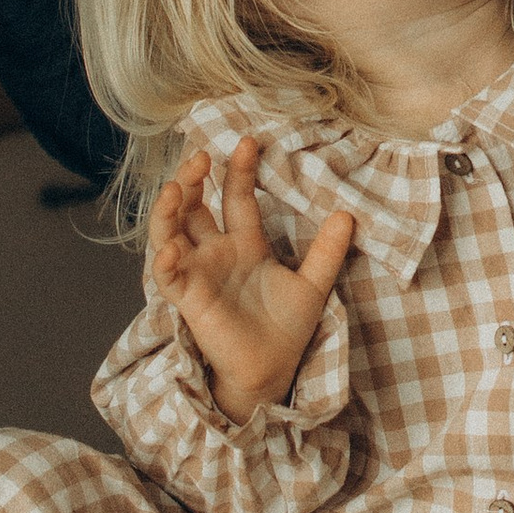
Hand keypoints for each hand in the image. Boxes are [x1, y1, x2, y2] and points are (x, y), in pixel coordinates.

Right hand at [149, 138, 353, 425]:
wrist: (273, 370)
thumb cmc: (286, 329)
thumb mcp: (313, 285)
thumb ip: (328, 252)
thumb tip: (349, 215)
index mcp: (245, 244)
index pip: (237, 197)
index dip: (239, 170)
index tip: (248, 141)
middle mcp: (216, 253)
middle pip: (195, 207)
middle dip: (193, 180)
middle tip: (201, 157)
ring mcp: (199, 274)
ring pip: (171, 233)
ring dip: (169, 210)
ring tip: (176, 188)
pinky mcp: (189, 299)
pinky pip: (169, 278)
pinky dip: (164, 263)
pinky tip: (171, 249)